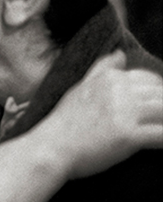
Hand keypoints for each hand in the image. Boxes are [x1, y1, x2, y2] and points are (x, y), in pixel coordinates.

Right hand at [35, 50, 162, 179]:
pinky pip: (162, 135)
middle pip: (161, 94)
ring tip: (161, 129)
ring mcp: (123, 112)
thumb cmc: (64, 122)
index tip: (154, 109)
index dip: (157, 94)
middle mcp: (117, 90)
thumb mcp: (80, 88)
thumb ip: (101, 69)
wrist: (50, 148)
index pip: (149, 79)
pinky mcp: (128, 135)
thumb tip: (120, 53)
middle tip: (158, 121)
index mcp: (108, 78)